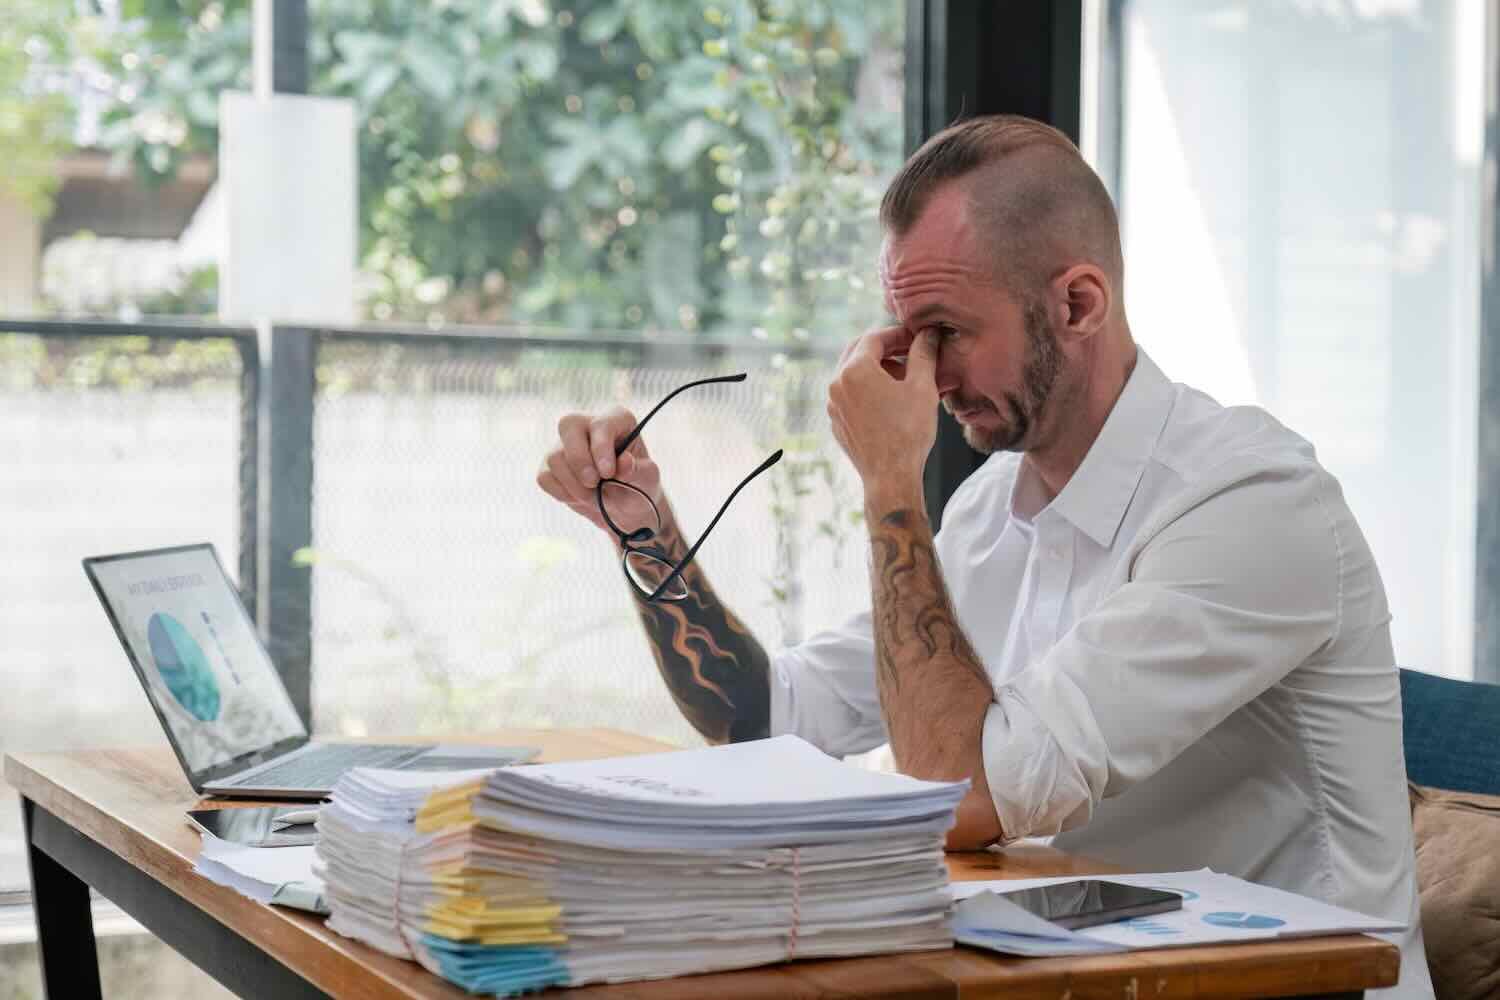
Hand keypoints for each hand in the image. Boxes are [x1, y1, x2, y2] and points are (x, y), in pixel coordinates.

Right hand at [536, 408, 664, 535]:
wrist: (624, 508)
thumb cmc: (639, 486)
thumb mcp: (647, 480)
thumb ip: (638, 470)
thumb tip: (624, 461)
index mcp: (616, 419)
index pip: (601, 424)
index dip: (601, 448)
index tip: (608, 473)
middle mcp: (587, 424)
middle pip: (568, 426)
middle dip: (579, 460)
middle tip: (593, 484)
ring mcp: (565, 444)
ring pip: (554, 457)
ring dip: (574, 485)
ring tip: (595, 497)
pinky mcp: (550, 465)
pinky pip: (545, 477)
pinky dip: (562, 493)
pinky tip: (579, 497)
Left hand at [827, 326, 940, 496]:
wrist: (890, 477)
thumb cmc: (908, 432)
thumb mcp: (922, 387)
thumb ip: (923, 354)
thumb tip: (928, 334)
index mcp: (854, 370)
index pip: (874, 337)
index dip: (898, 334)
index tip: (917, 338)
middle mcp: (836, 384)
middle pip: (859, 351)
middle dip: (886, 348)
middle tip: (910, 352)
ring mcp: (833, 405)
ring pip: (854, 374)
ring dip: (878, 369)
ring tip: (906, 379)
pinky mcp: (836, 422)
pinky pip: (851, 395)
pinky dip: (869, 389)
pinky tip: (892, 400)